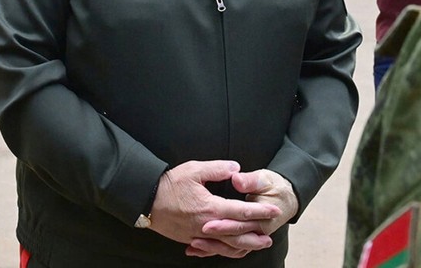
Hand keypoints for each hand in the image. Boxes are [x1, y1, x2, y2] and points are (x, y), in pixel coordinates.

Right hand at [148, 161, 280, 258]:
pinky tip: (231, 250)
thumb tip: (236, 168)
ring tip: (256, 246)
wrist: (146, 200)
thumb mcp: (194, 169)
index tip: (273, 211)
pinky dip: (224, 251)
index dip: (259, 212)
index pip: (241, 212)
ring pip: (225, 246)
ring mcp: (198, 235)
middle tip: (270, 237)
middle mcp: (207, 225)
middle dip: (255, 235)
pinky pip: (212, 249)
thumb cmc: (170, 183)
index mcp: (211, 207)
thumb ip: (218, 168)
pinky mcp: (190, 239)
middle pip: (237, 235)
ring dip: (243, 246)